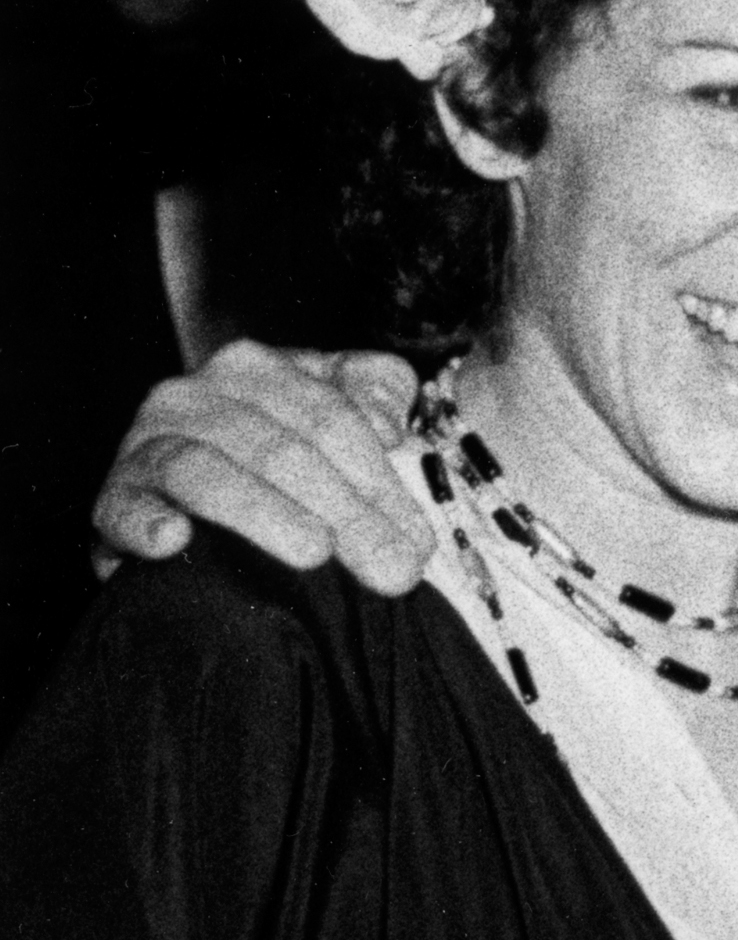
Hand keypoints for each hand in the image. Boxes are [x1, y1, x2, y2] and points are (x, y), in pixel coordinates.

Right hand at [91, 340, 433, 594]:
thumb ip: (375, 391)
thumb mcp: (333, 410)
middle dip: (346, 512)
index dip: (380, 482)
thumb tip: (392, 422)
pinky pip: (127, 505)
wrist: (186, 507)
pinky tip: (175, 541)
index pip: (331, 419)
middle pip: (282, 450)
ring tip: (314, 552)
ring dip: (264, 514)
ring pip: (209, 471)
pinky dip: (146, 523)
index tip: (419, 543)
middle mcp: (195, 395)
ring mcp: (148, 443)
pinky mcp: (115, 496)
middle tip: (392, 571)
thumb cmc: (278, 461)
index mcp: (255, 368)